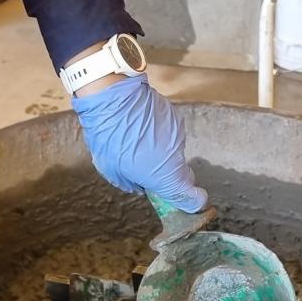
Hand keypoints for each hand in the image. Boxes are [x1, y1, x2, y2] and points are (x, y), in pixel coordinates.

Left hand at [73, 75, 206, 212]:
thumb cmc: (109, 137)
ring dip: (162, 153)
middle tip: (149, 172)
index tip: (188, 203)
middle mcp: (176, 156)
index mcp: (164, 175)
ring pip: (174, 152)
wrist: (112, 97)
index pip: (192, 197)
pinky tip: (141, 128)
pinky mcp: (174, 118)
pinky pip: (170, 134)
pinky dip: (160, 135)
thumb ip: (133, 184)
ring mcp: (177, 135)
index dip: (191, 202)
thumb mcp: (113, 171)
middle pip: (183, 174)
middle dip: (170, 177)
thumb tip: (141, 185)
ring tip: (138, 143)